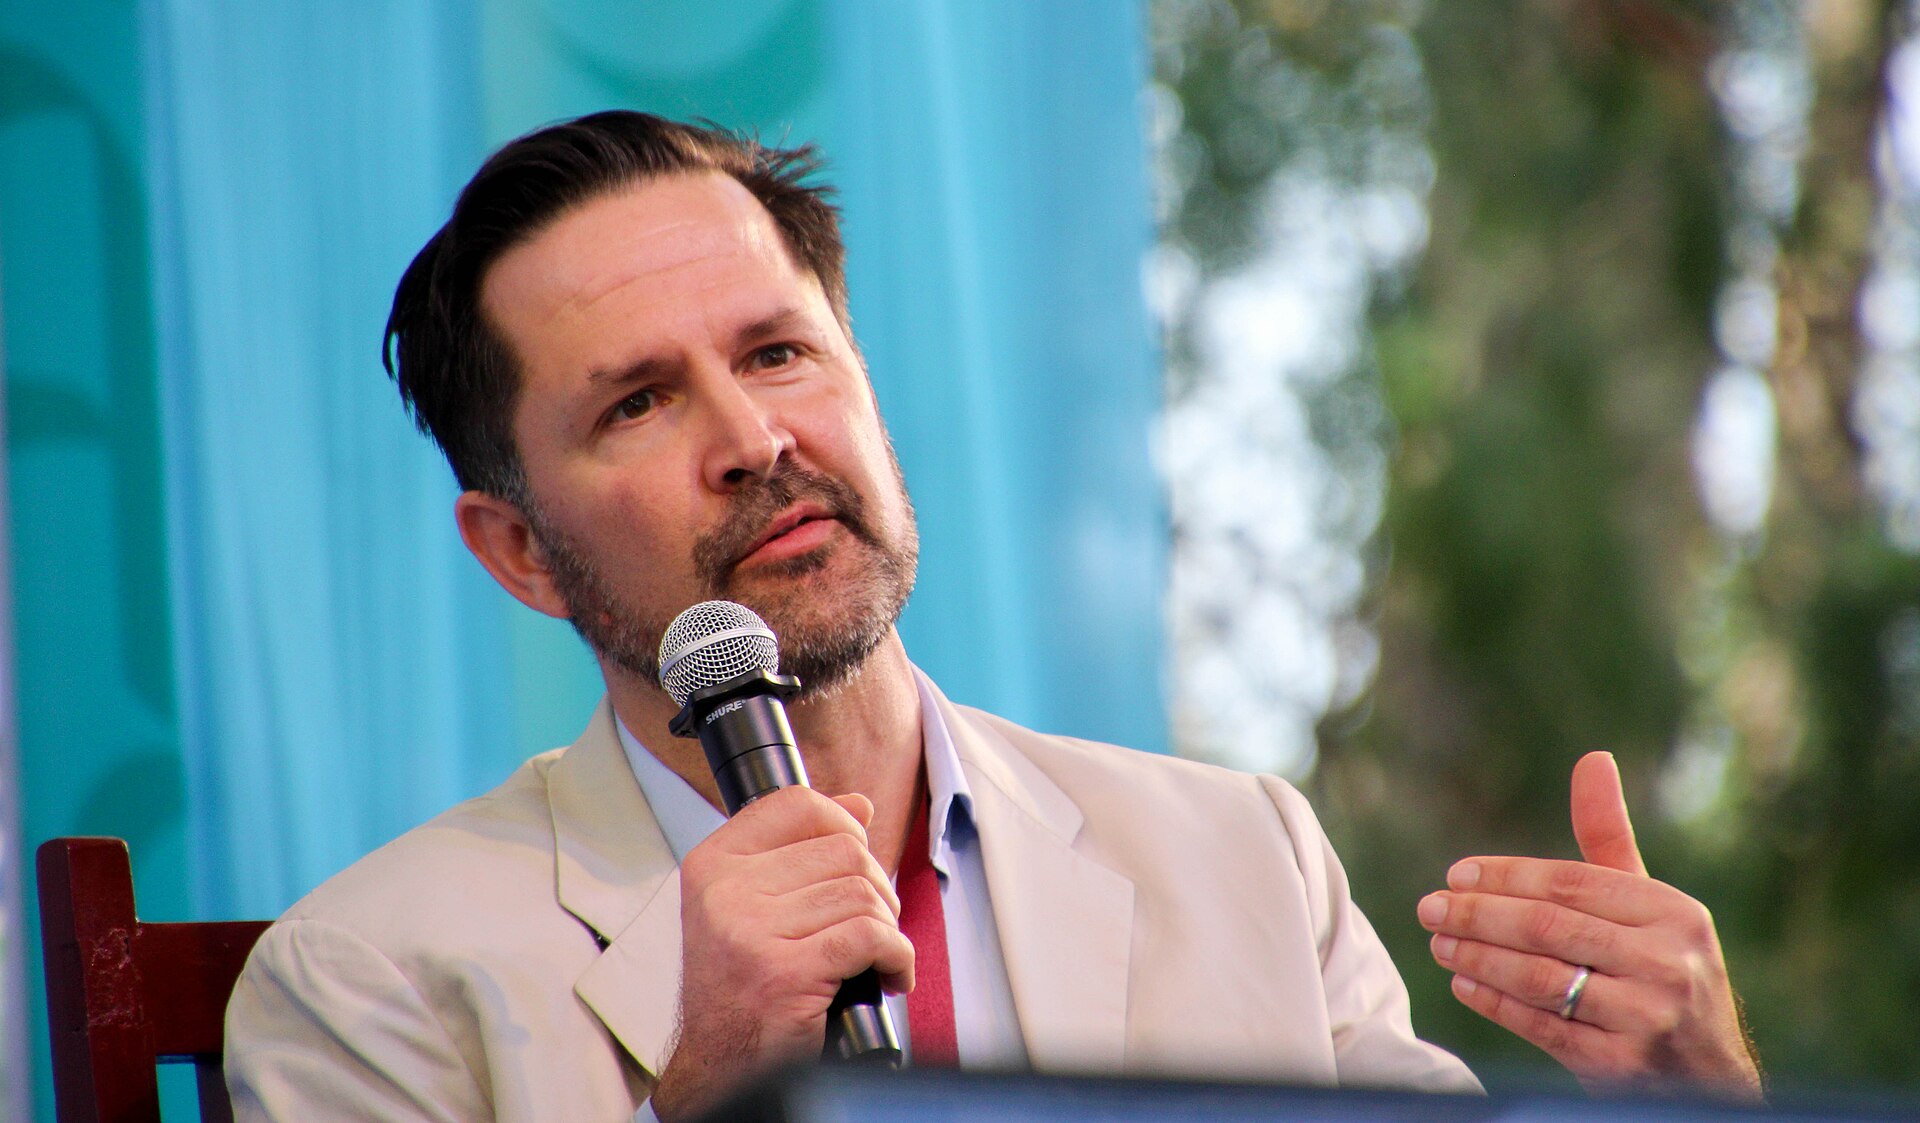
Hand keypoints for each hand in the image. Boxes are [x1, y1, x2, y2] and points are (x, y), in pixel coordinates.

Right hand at [649, 787, 913, 1120]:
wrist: (720, 1065)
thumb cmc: (742, 988)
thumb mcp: (752, 906)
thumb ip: (800, 850)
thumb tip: (858, 805)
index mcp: (714, 864)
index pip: (796, 803)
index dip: (844, 825)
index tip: (855, 861)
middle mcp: (725, 891)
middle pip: (845, 850)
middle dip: (876, 889)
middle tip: (869, 927)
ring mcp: (751, 932)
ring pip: (863, 894)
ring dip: (887, 928)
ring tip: (871, 957)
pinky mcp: (785, 973)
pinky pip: (871, 938)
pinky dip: (896, 957)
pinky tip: (886, 977)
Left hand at [1417, 751, 1761, 1099]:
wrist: (1710, 1076)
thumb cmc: (1664, 970)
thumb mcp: (1650, 907)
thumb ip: (1609, 839)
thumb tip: (1592, 759)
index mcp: (1673, 913)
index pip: (1572, 884)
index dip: (1507, 877)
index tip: (1456, 875)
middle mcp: (1666, 963)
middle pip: (1549, 928)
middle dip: (1478, 916)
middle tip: (1430, 908)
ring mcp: (1646, 1018)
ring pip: (1540, 978)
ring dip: (1478, 958)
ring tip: (1439, 943)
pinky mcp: (1621, 1066)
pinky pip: (1542, 1027)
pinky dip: (1495, 1003)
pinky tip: (1464, 982)